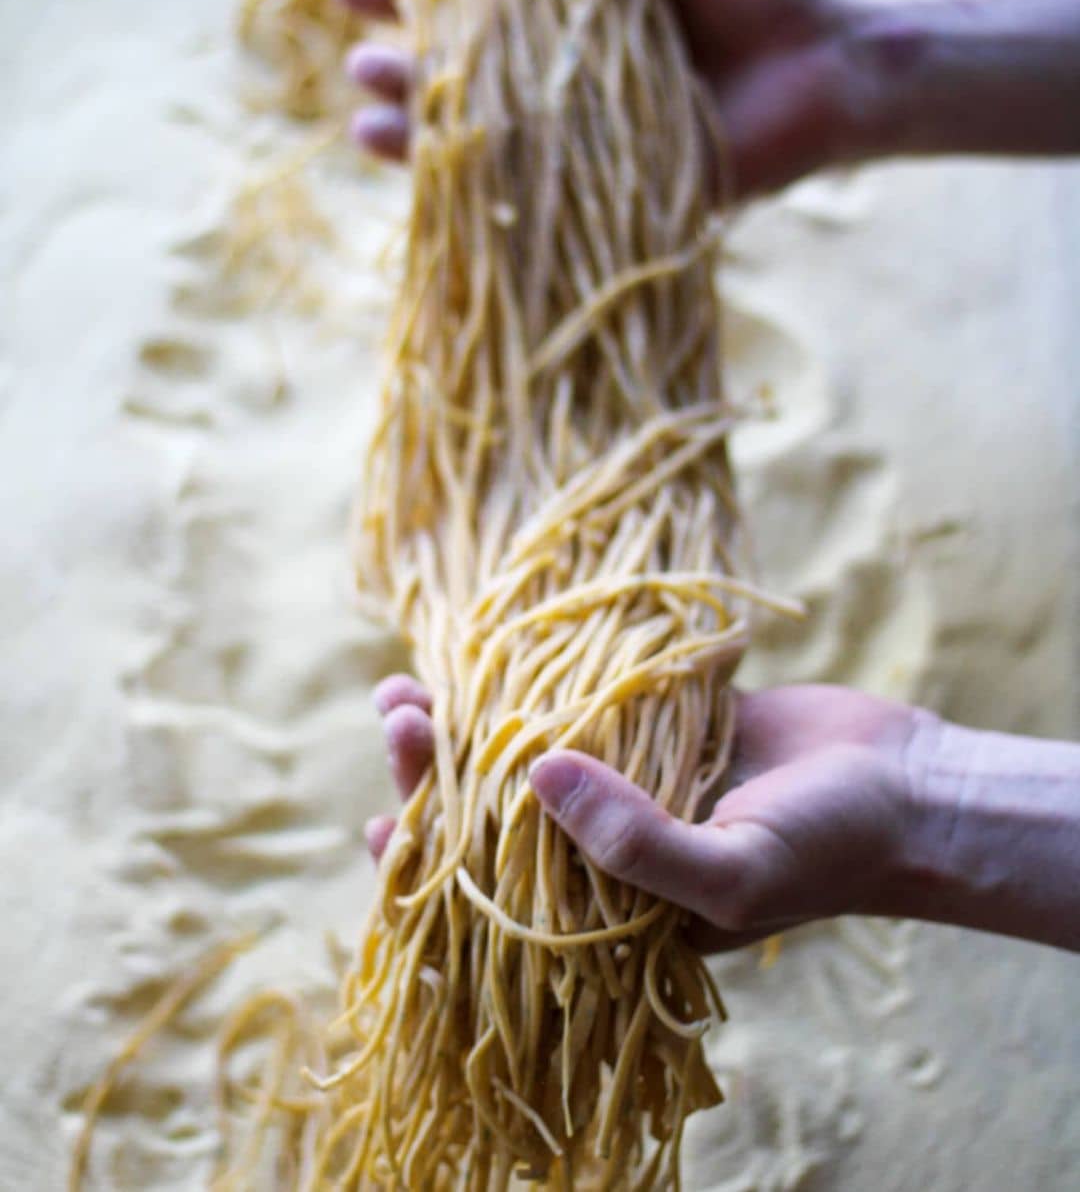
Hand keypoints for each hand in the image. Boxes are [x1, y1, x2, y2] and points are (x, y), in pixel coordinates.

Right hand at [331, 0, 875, 197]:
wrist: (835, 60)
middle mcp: (561, 64)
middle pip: (458, 66)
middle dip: (398, 62)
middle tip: (359, 56)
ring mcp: (578, 130)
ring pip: (479, 132)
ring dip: (419, 128)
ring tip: (369, 118)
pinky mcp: (606, 187)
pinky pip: (530, 191)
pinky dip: (477, 189)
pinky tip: (427, 181)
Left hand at [366, 673, 930, 951]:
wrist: (908, 788)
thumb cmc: (827, 850)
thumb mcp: (732, 872)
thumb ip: (634, 844)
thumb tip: (534, 776)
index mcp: (614, 904)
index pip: (499, 894)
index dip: (434, 862)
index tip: (382, 822)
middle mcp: (611, 842)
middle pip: (499, 812)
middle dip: (439, 772)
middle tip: (397, 719)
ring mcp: (631, 776)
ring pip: (527, 752)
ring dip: (467, 721)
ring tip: (408, 687)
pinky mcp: (655, 723)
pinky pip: (581, 701)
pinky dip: (532, 680)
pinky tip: (486, 653)